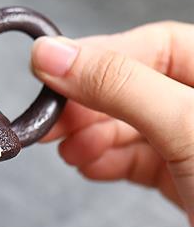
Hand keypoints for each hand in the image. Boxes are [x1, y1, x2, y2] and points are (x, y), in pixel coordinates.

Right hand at [31, 21, 193, 226]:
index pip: (155, 44)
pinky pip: (140, 160)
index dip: (98, 55)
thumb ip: (120, 85)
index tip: (47, 68)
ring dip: (93, 135)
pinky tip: (88, 167)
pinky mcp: (192, 182)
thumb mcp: (187, 127)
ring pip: (133, 124)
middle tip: (48, 119)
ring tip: (66, 149)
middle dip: (89, 102)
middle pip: (137, 84)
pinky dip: (109, 162)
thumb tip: (56, 53)